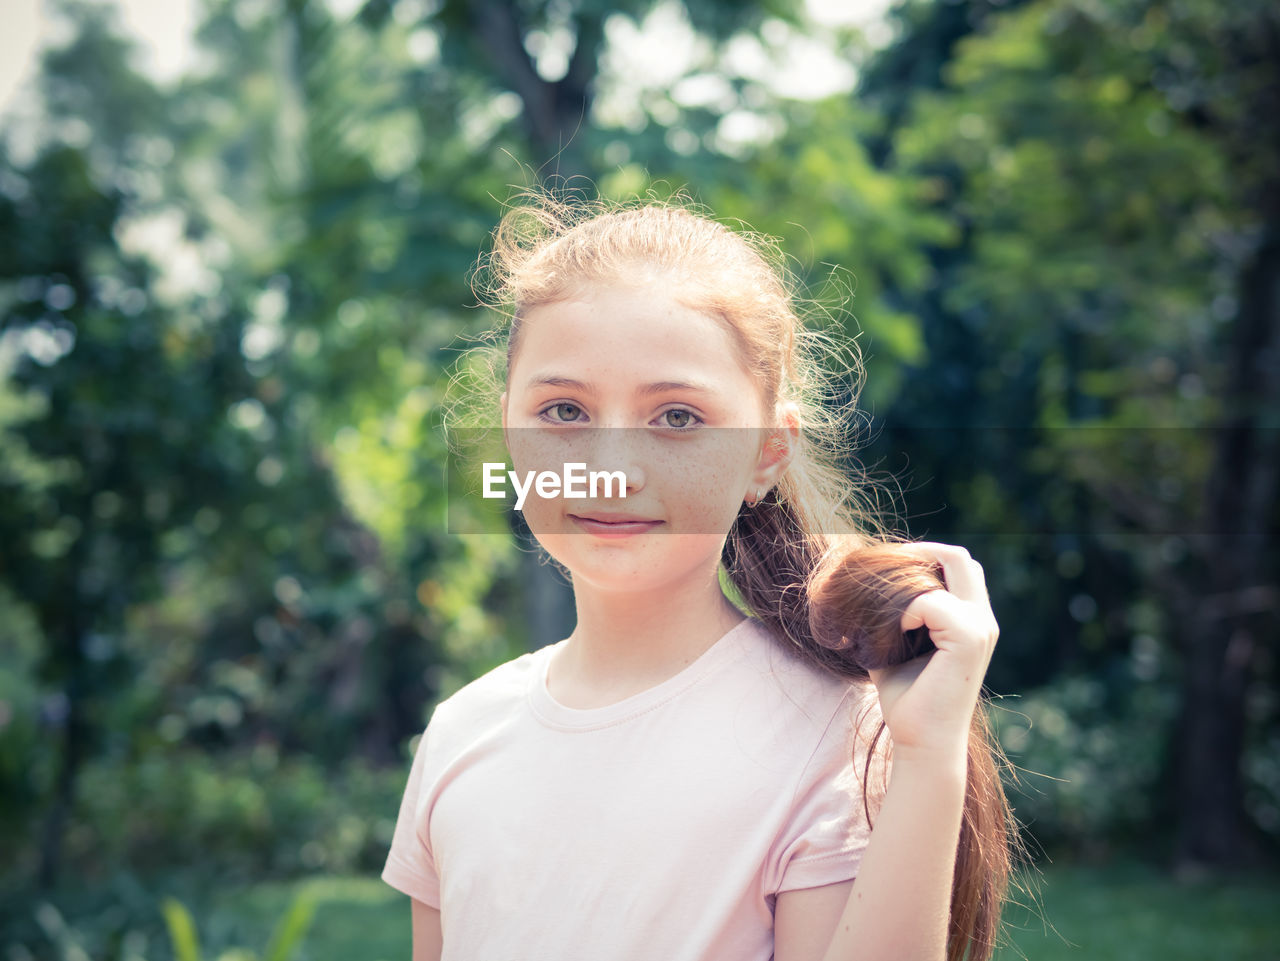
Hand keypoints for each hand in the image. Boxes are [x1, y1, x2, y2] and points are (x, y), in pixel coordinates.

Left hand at [868, 542, 998, 765]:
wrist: (921, 743)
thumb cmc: (907, 699)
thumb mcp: (895, 646)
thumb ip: (893, 615)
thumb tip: (863, 586)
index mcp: (971, 621)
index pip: (957, 565)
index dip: (923, 555)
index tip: (887, 566)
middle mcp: (983, 621)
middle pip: (960, 558)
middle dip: (920, 553)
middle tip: (884, 566)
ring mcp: (980, 629)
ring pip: (950, 569)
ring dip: (910, 581)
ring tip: (885, 607)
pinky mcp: (969, 640)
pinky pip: (932, 602)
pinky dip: (907, 609)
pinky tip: (895, 630)